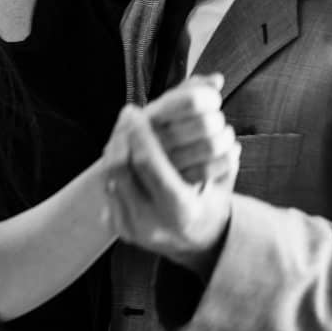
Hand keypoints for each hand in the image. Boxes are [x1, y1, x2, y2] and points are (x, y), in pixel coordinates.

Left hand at [102, 104, 238, 276]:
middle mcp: (152, 224)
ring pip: (110, 177)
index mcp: (181, 211)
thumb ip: (214, 131)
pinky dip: (113, 166)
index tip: (137, 110)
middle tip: (127, 115)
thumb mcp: (223, 177)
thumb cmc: (213, 205)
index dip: (139, 132)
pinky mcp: (120, 229)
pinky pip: (108, 189)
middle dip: (121, 136)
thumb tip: (214, 84)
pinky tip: (121, 149)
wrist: (198, 246)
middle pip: (121, 169)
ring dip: (114, 148)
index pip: (149, 163)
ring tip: (123, 129)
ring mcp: (132, 229)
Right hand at [144, 74, 235, 184]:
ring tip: (225, 136)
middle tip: (217, 121)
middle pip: (206, 123)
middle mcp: (156, 139)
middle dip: (219, 119)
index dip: (210, 97)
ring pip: (212, 146)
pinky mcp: (178, 184)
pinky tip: (228, 152)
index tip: (213, 100)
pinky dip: (228, 158)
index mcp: (152, 114)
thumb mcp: (165, 106)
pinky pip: (212, 170)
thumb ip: (190, 88)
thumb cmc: (157, 131)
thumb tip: (217, 79)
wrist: (134, 172)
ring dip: (227, 138)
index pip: (193, 100)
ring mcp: (166, 164)